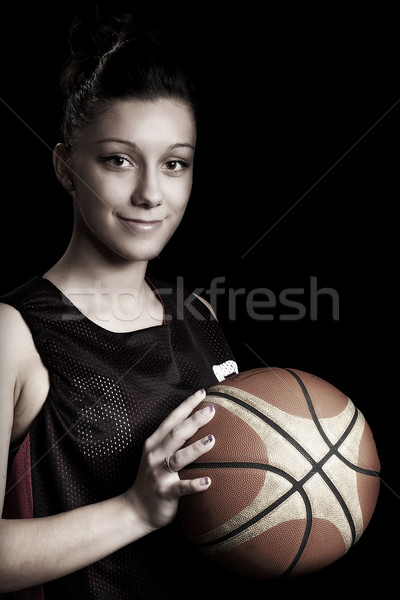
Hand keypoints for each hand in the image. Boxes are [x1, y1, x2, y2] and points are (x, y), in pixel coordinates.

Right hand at [123, 389, 214, 531]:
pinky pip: (181, 488)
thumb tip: (197, 422)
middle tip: (211, 410)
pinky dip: (194, 484)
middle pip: (176, 434)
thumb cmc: (152, 478)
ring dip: (195, 449)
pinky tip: (208, 482)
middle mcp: (155, 455)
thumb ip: (171, 440)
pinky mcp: (164, 493)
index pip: (172, 419)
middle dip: (194, 420)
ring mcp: (159, 474)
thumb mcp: (156, 454)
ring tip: (212, 440)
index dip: (186, 405)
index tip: (202, 393)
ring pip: (178, 458)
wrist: (135, 509)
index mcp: (154, 443)